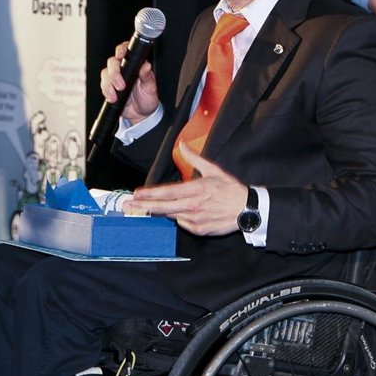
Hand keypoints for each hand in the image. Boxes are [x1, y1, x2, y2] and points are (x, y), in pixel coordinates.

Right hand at [100, 39, 159, 122]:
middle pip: (112, 62)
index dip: (121, 50)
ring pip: (105, 74)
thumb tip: (146, 65)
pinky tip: (112, 98)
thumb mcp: (151, 88)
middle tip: (121, 85)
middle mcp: (123, 69)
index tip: (120, 55)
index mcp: (134, 65)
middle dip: (114, 73)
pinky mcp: (109, 88)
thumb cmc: (147, 98)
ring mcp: (114, 78)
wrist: (140, 114)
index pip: (125, 51)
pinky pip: (103, 86)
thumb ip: (147, 76)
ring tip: (116, 95)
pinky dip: (106, 92)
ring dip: (109, 85)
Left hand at [129, 144, 245, 235]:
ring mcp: (195, 219)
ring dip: (158, 212)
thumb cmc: (230, 189)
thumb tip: (182, 145)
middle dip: (143, 206)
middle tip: (128, 204)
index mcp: (195, 189)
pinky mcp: (199, 230)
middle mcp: (193, 205)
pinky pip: (183, 224)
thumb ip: (194, 158)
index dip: (150, 194)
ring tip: (144, 208)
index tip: (137, 193)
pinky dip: (180, 218)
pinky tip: (183, 213)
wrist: (248, 209)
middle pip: (163, 207)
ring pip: (171, 215)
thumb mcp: (213, 170)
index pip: (167, 192)